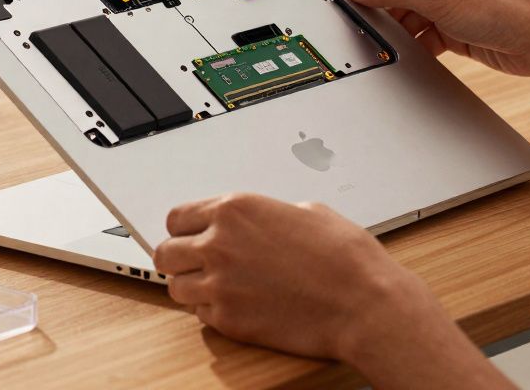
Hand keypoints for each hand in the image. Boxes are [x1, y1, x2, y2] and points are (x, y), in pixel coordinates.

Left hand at [154, 194, 513, 387]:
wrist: (363, 303)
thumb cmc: (345, 258)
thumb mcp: (307, 211)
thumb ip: (267, 214)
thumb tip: (261, 222)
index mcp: (235, 210)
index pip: (177, 217)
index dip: (183, 228)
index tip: (188, 235)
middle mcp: (219, 244)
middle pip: (166, 253)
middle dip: (178, 257)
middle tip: (194, 263)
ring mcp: (220, 285)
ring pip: (176, 287)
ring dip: (192, 286)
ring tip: (215, 286)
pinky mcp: (228, 320)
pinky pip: (200, 315)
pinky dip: (212, 311)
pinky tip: (236, 304)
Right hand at [337, 0, 529, 76]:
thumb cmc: (502, 8)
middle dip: (369, 6)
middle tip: (349, 23)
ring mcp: (440, 2)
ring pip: (399, 15)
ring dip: (391, 29)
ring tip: (381, 44)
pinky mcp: (448, 27)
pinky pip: (417, 34)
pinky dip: (409, 45)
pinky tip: (405, 54)